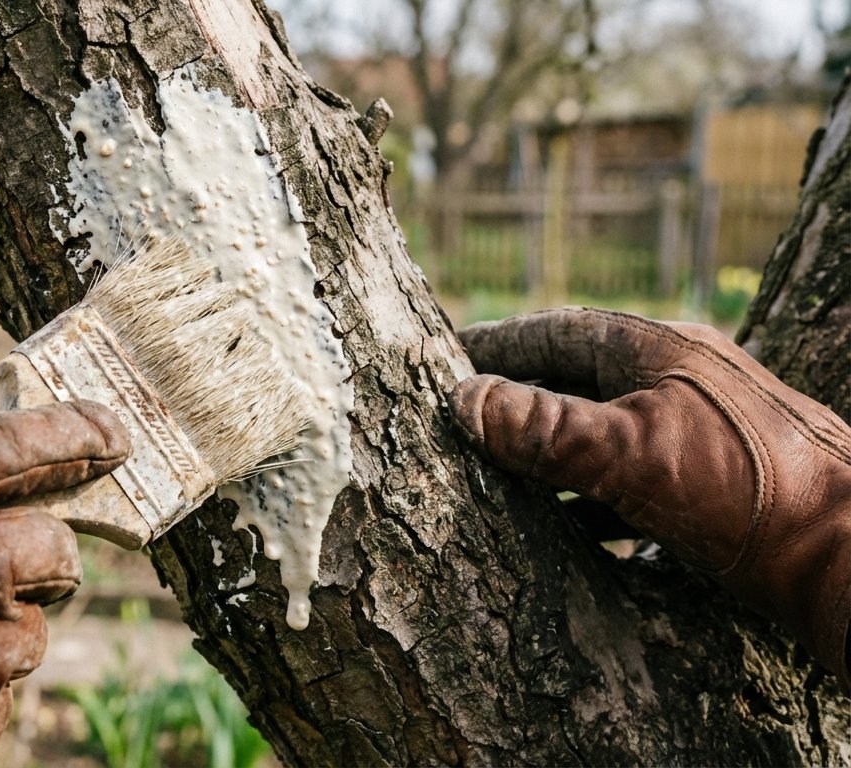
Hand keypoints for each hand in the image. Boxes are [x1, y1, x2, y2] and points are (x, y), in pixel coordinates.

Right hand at [448, 308, 850, 682]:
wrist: (849, 556)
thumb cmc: (745, 493)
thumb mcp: (627, 453)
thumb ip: (540, 427)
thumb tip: (464, 399)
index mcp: (661, 350)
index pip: (558, 331)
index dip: (499, 342)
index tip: (448, 354)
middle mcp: (681, 381)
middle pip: (577, 380)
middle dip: (517, 401)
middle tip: (462, 418)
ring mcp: (701, 432)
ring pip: (603, 431)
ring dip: (549, 453)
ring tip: (497, 475)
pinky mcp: (716, 484)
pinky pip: (631, 479)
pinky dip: (588, 497)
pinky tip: (565, 529)